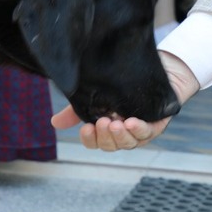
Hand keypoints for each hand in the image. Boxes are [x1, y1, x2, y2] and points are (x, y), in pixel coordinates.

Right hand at [50, 51, 199, 150]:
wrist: (157, 66)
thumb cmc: (124, 83)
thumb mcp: (98, 93)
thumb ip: (77, 109)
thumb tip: (53, 123)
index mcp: (107, 127)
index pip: (95, 142)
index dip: (90, 139)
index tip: (86, 128)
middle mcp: (123, 132)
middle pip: (111, 145)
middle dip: (105, 136)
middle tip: (103, 122)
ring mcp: (140, 130)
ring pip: (129, 142)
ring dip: (121, 135)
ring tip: (116, 123)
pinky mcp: (158, 123)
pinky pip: (149, 133)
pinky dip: (139, 130)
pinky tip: (132, 121)